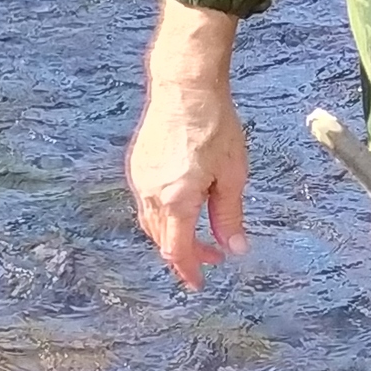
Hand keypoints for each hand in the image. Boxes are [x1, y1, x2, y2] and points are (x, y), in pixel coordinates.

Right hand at [127, 4, 248, 289]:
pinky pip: (146, 202)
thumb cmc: (214, 125)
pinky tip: (181, 209)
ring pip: (151, 222)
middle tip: (212, 256)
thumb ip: (230, 215)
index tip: (199, 283)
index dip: (189, 270)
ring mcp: (139, 178)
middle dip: (185, 254)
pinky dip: (162, 216)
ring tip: (198, 235)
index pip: (178, 250)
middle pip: (162, 239)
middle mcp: (151, 193)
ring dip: (172, 235)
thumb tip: (234, 247)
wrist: (184, 87)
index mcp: (176, 199)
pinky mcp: (136, 165)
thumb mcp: (233, 174)